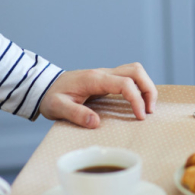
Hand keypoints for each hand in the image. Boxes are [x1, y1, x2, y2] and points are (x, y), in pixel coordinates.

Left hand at [39, 63, 156, 128]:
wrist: (44, 85)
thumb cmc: (51, 96)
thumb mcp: (57, 107)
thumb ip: (75, 114)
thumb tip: (95, 123)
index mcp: (95, 79)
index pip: (125, 83)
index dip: (136, 99)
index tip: (140, 116)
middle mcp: (104, 73)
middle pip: (136, 71)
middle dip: (148, 89)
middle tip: (150, 110)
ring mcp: (107, 74)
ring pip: (136, 71)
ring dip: (146, 86)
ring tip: (148, 106)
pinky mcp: (108, 78)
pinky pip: (130, 76)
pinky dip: (140, 86)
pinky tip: (139, 100)